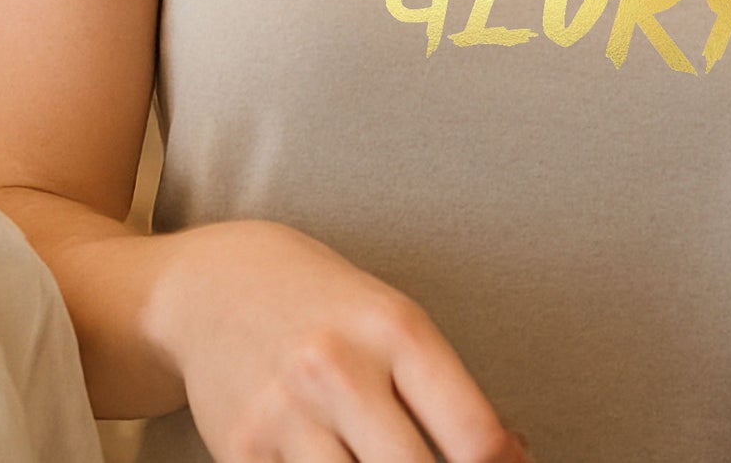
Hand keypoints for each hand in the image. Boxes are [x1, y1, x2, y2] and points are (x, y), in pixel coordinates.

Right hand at [154, 219, 533, 462]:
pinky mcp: (241, 450)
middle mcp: (340, 368)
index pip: (473, 434)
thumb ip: (445, 393)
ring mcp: (286, 413)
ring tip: (378, 456)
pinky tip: (335, 461)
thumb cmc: (329, 309)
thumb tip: (509, 459)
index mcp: (396, 330)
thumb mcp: (395, 324)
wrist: (221, 286)